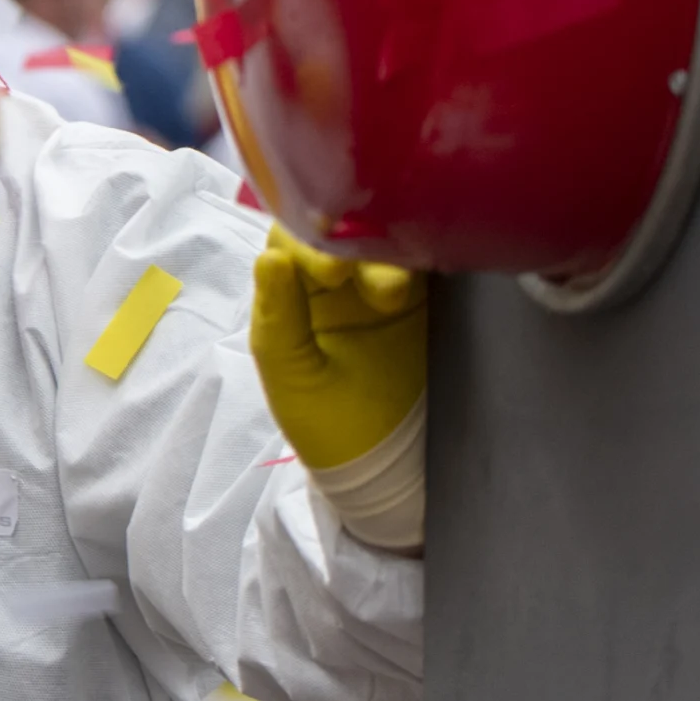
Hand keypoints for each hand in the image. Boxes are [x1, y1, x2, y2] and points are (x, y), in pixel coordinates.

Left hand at [248, 227, 427, 470]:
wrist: (387, 465)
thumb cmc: (327, 423)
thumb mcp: (293, 374)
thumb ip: (280, 316)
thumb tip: (270, 257)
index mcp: (293, 290)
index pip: (294, 242)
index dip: (312, 246)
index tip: (334, 272)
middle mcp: (338, 278)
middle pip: (345, 235)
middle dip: (359, 253)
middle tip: (380, 288)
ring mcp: (383, 284)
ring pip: (387, 246)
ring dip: (393, 261)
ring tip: (395, 295)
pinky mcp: (426, 299)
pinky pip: (426, 266)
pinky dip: (427, 263)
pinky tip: (429, 270)